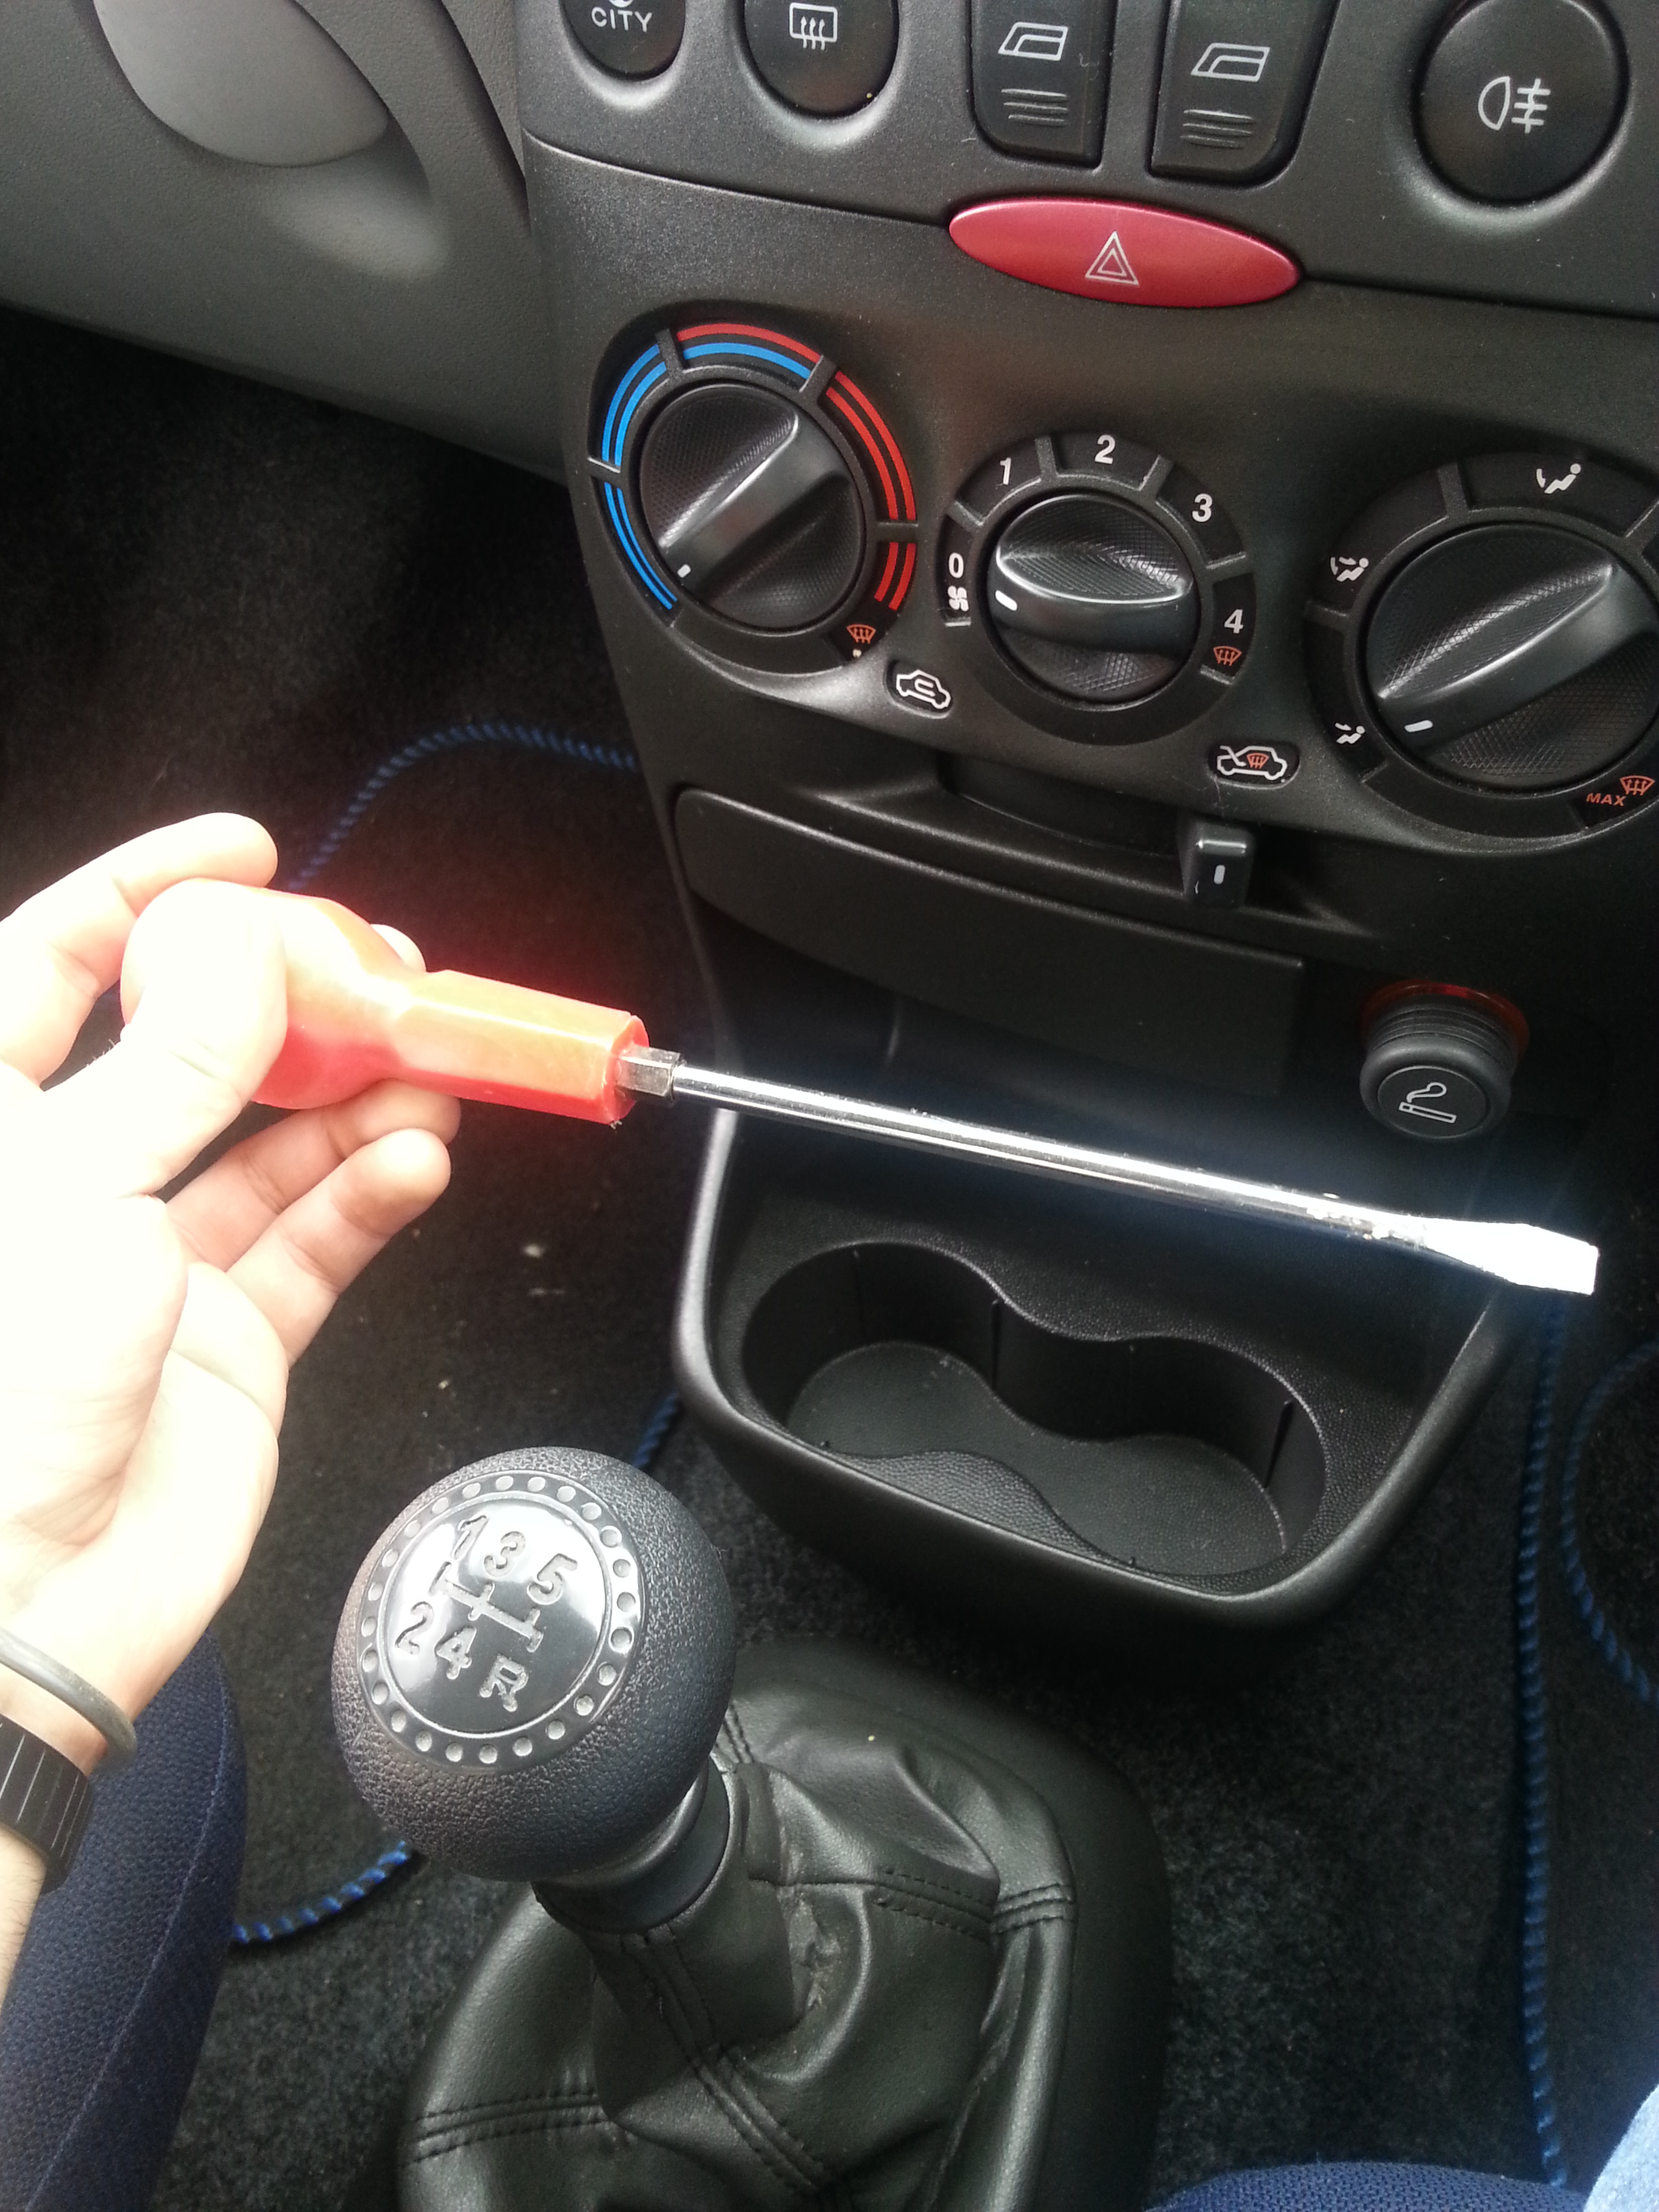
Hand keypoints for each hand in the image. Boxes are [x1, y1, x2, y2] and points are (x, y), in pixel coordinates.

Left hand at [0, 816, 457, 1782]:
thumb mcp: (78, 1193)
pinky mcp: (228, 1338)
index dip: (144, 893)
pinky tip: (413, 1159)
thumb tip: (243, 952)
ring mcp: (153, 1264)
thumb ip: (176, 1067)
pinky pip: (315, 1240)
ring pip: (272, 1144)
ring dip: (354, 1099)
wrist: (27, 1605)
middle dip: (288, 1005)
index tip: (242, 851)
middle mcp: (69, 1185)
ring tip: (427, 1065)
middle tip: (374, 973)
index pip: (56, 966)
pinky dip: (370, 1194)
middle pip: (193, 1052)